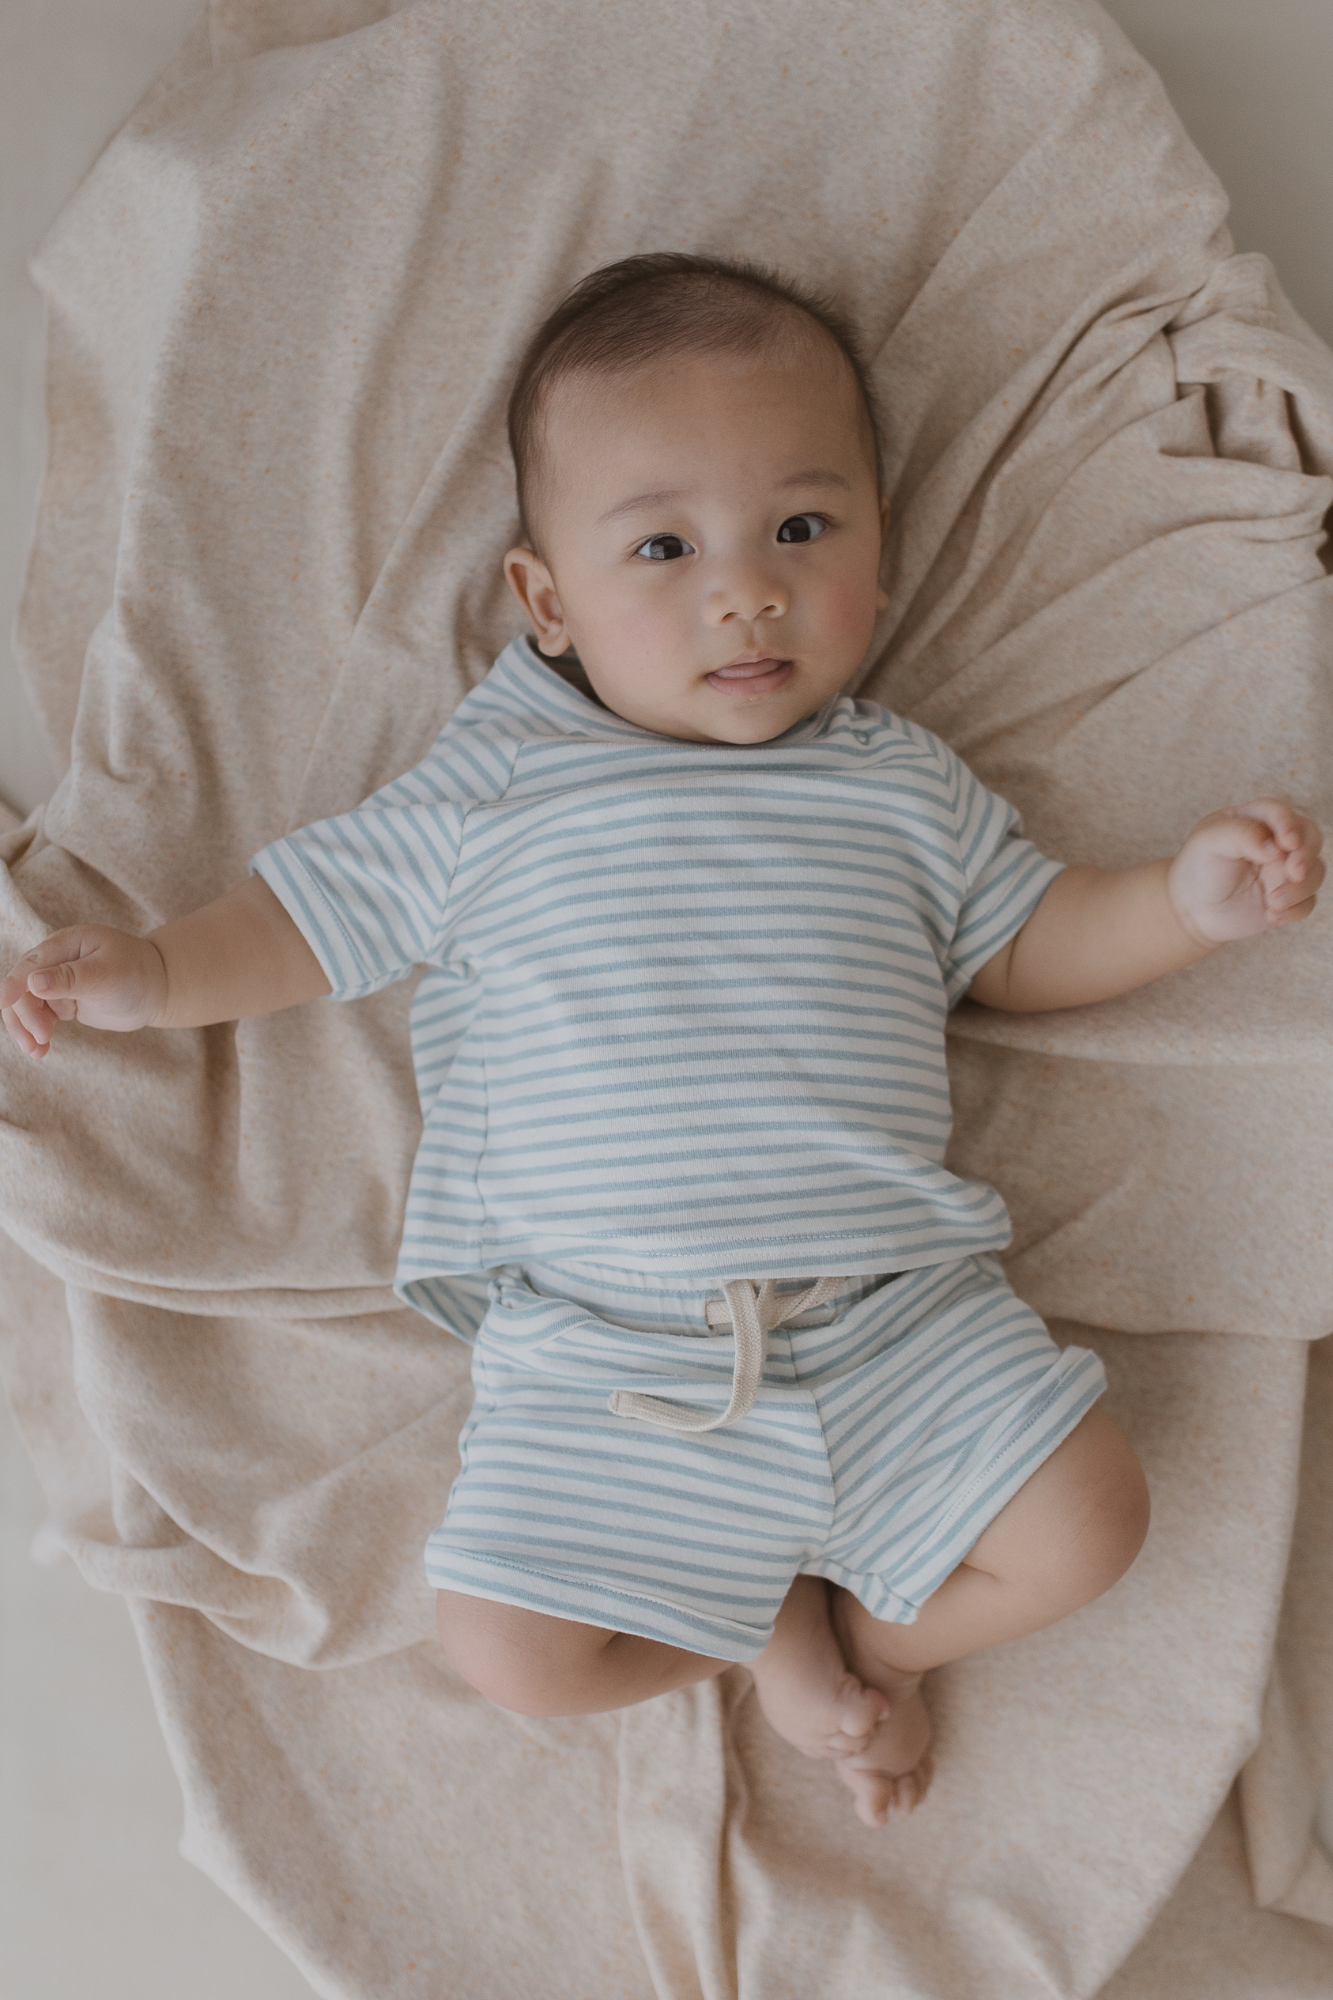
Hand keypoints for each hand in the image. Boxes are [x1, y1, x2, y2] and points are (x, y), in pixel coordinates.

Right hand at [0, 926, 167, 1057]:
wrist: (158, 991)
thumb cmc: (138, 974)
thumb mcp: (107, 974)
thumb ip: (71, 978)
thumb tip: (33, 982)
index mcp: (66, 943)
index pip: (30, 963)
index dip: (14, 983)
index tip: (4, 1003)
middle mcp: (56, 960)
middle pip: (23, 987)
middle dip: (25, 1014)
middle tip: (42, 1037)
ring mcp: (57, 982)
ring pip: (26, 1005)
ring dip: (26, 1028)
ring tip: (36, 1051)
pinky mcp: (61, 1000)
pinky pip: (39, 1017)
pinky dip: (36, 1033)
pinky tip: (40, 1051)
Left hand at [1167, 799, 1323, 946]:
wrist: (1191, 909)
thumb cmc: (1198, 868)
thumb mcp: (1208, 842)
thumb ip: (1241, 834)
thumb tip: (1276, 847)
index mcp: (1255, 818)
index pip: (1279, 813)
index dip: (1288, 824)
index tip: (1287, 843)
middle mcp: (1277, 841)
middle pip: (1310, 837)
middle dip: (1306, 854)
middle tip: (1294, 872)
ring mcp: (1285, 869)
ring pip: (1315, 871)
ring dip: (1300, 889)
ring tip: (1273, 903)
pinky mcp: (1289, 897)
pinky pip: (1308, 902)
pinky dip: (1295, 910)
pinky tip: (1271, 916)